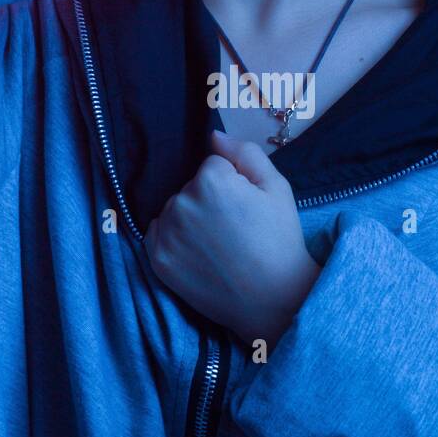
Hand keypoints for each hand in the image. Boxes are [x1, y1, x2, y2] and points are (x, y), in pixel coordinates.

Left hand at [145, 129, 320, 348]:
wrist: (272, 300)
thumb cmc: (279, 240)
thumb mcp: (277, 188)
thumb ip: (245, 153)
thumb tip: (213, 136)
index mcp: (211, 180)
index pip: (214, 166)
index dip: (234, 184)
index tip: (247, 208)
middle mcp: (182, 202)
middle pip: (192, 187)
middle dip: (209, 200)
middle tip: (236, 230)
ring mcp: (166, 233)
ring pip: (175, 210)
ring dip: (190, 219)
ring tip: (219, 245)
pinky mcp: (158, 259)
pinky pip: (159, 233)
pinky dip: (174, 239)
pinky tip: (199, 254)